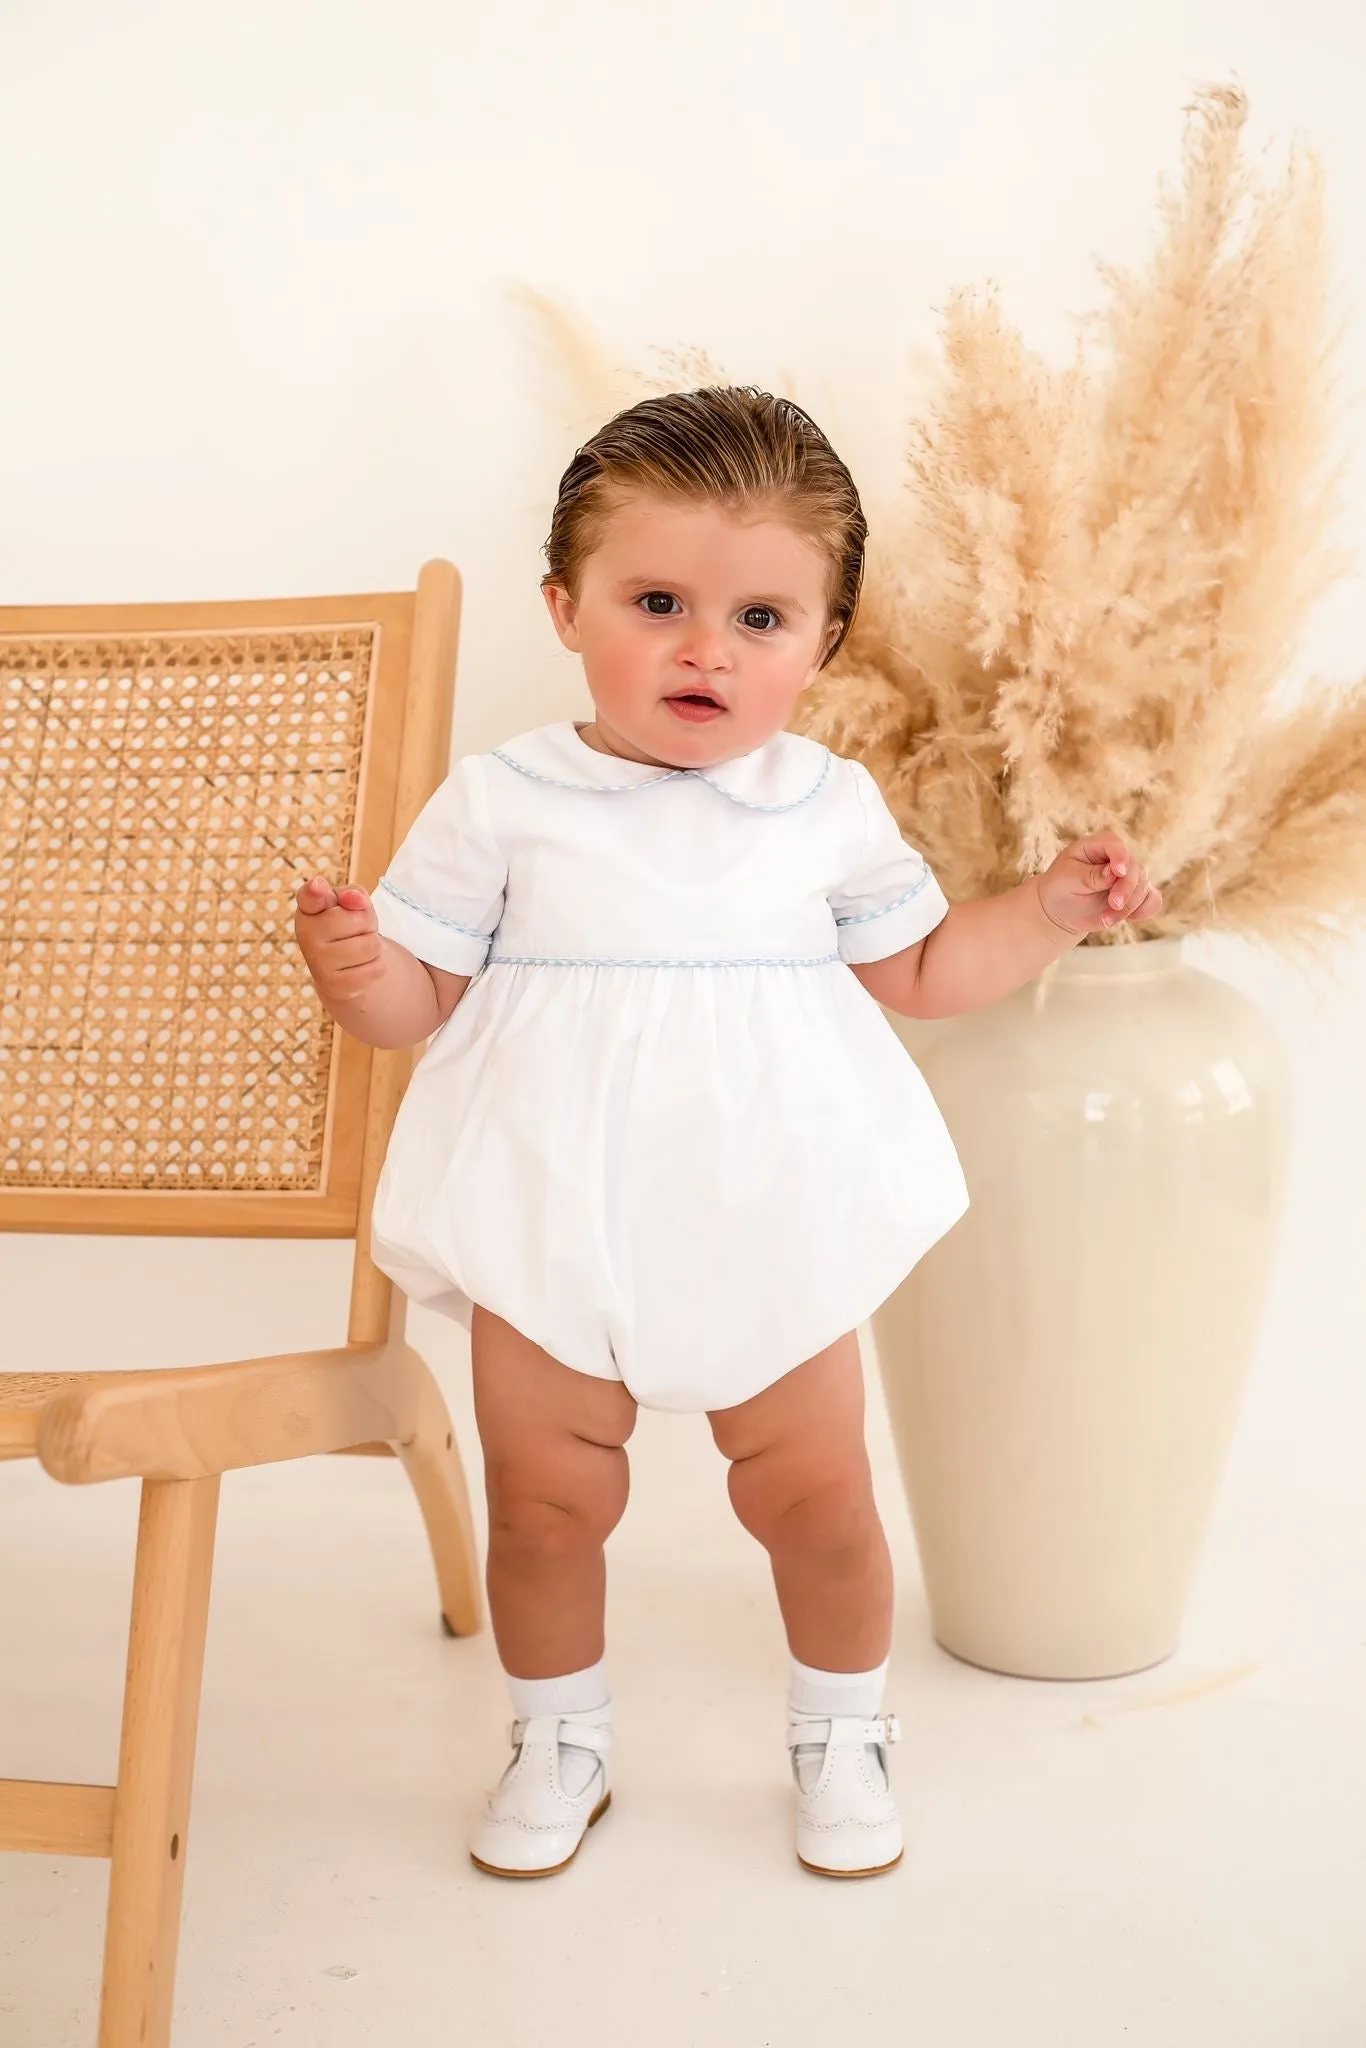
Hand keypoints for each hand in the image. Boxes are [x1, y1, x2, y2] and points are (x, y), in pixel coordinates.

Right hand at [293, 875, 384, 1003]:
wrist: (342, 966)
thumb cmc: (347, 925)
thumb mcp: (351, 902)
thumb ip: (353, 894)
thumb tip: (356, 900)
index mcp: (308, 908)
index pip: (310, 896)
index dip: (315, 890)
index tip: (318, 886)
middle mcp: (306, 934)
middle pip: (359, 920)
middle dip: (368, 923)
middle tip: (358, 930)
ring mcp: (317, 962)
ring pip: (371, 946)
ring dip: (374, 946)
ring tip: (359, 946)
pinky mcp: (332, 985)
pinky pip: (375, 969)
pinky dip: (376, 966)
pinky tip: (360, 965)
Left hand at [1036, 835, 1162, 938]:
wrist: (1061, 909)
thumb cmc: (1060, 887)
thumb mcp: (1067, 879)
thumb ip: (1090, 875)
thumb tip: (1113, 873)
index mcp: (1099, 845)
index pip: (1117, 846)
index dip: (1121, 857)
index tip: (1117, 872)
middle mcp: (1119, 858)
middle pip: (1136, 868)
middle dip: (1126, 889)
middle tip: (1113, 905)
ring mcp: (1130, 876)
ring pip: (1144, 887)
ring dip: (1129, 906)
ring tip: (1106, 920)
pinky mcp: (1136, 895)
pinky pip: (1152, 901)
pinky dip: (1143, 911)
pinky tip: (1127, 919)